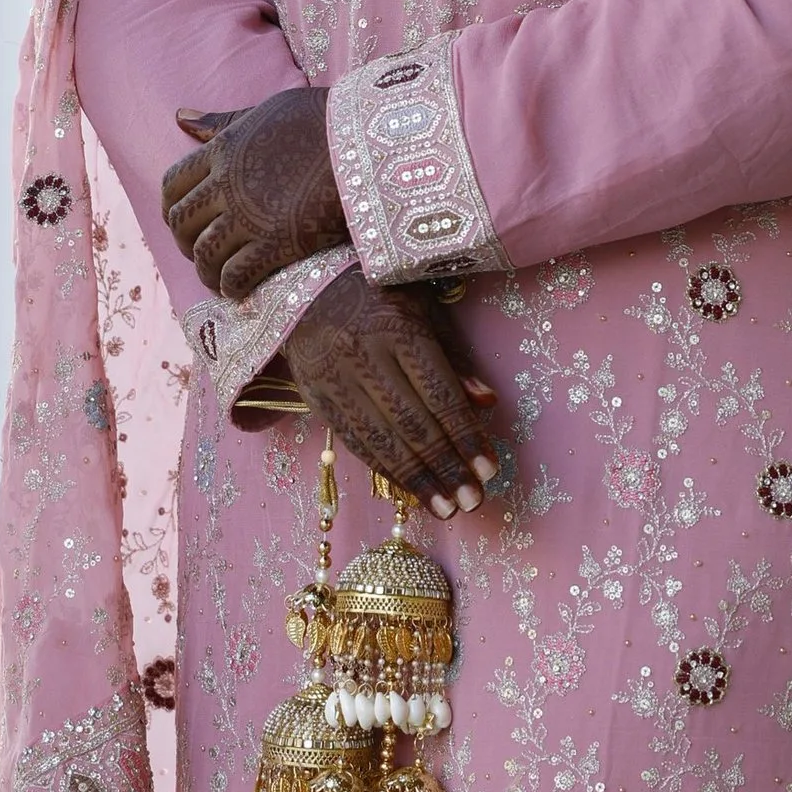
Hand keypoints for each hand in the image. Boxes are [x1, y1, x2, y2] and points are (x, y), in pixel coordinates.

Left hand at [162, 88, 345, 298]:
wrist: (369, 143)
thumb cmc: (325, 121)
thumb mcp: (267, 111)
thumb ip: (224, 121)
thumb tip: (179, 118)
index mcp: (222, 150)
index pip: (173, 185)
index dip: (172, 208)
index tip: (185, 219)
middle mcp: (227, 185)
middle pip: (182, 223)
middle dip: (185, 242)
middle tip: (201, 251)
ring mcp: (249, 217)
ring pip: (205, 255)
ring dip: (206, 271)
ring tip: (218, 277)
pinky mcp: (276, 244)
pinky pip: (236, 276)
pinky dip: (232, 287)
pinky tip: (239, 289)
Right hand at [279, 270, 498, 518]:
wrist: (302, 283)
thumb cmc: (378, 294)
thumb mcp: (423, 310)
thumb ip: (454, 359)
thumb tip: (487, 402)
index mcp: (397, 329)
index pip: (437, 393)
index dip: (465, 435)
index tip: (490, 468)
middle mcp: (364, 356)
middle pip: (411, 423)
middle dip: (446, 466)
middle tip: (474, 500)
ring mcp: (335, 379)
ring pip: (381, 440)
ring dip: (418, 479)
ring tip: (447, 508)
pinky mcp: (316, 396)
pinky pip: (354, 442)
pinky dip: (385, 470)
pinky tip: (411, 490)